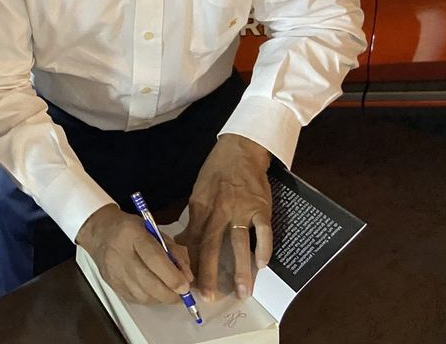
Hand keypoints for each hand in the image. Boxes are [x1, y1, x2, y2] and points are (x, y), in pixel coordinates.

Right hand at [75, 204, 193, 304]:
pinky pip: (137, 300)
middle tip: (182, 292)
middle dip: (171, 293)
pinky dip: (150, 298)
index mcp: (133, 234)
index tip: (186, 286)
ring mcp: (115, 273)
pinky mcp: (113, 286)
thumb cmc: (130, 230)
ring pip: (144, 296)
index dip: (172, 276)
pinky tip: (154, 289)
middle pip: (150, 283)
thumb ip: (173, 251)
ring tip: (168, 289)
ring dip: (162, 297)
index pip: (154, 259)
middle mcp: (121, 254)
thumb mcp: (154, 230)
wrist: (99, 234)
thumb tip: (187, 277)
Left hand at [178, 134, 272, 300]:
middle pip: (212, 245)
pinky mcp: (261, 207)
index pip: (194, 240)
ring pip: (240, 243)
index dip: (192, 262)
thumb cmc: (216, 173)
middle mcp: (219, 210)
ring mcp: (242, 209)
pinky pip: (264, 231)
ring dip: (242, 269)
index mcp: (201, 207)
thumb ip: (193, 219)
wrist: (240, 149)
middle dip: (210, 273)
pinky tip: (262, 265)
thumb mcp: (197, 193)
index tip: (189, 283)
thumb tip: (181, 243)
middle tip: (210, 296)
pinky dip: (264, 248)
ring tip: (243, 291)